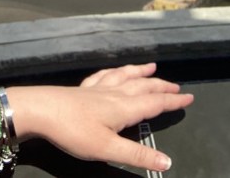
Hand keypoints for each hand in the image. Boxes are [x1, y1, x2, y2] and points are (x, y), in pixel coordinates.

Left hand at [12, 63, 191, 172]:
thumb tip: (167, 162)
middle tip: (177, 86)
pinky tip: (114, 71)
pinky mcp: (82, 89)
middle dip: (161, 86)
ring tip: (151, 67)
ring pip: (124, 76)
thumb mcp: (107, 149)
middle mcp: (113, 94)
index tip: (189, 97)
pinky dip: (115, 71)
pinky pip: (104, 75)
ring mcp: (97, 89)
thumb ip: (136, 155)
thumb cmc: (74, 131)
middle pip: (142, 87)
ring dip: (140, 72)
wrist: (40, 110)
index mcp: (123, 108)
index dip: (172, 101)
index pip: (153, 103)